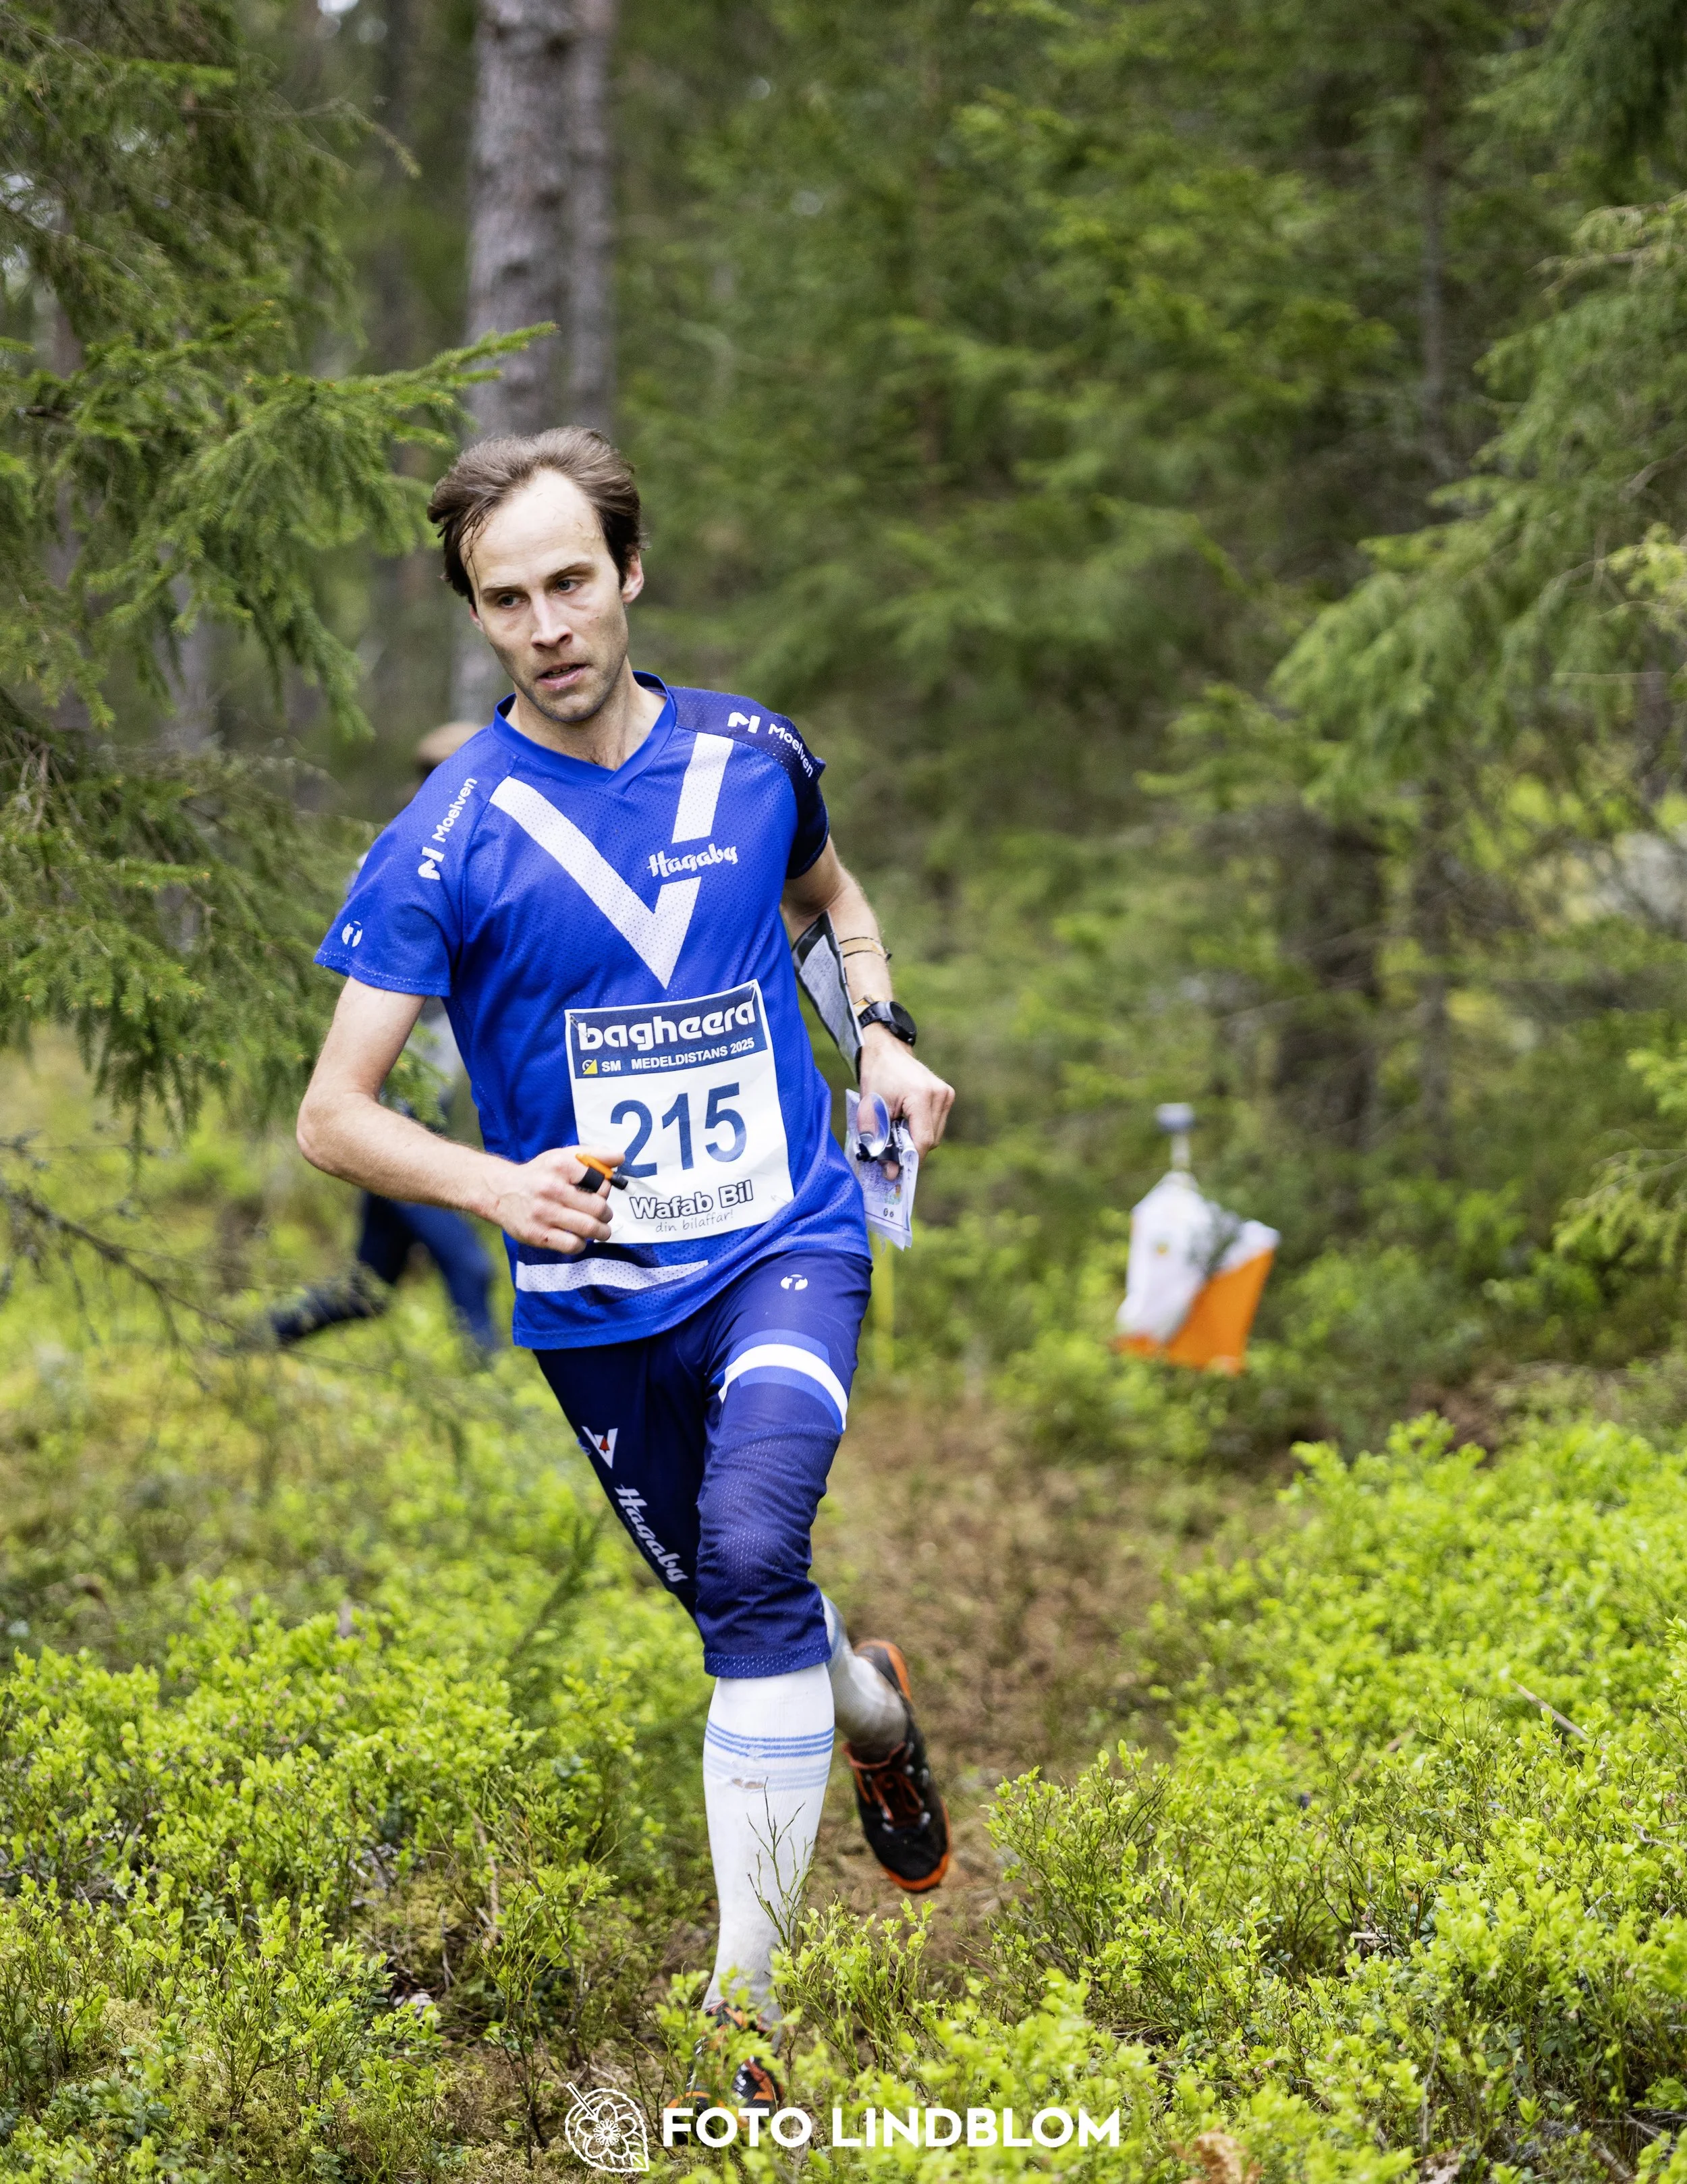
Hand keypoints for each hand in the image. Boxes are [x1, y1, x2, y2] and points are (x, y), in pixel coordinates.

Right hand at [483, 1146, 621, 1253]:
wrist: (501, 1192)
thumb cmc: (540, 1174)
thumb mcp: (562, 1156)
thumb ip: (593, 1155)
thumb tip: (620, 1157)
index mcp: (560, 1166)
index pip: (601, 1181)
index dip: (606, 1190)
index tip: (600, 1193)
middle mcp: (551, 1188)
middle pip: (598, 1207)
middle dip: (607, 1214)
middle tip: (604, 1215)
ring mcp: (544, 1213)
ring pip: (589, 1228)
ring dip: (601, 1232)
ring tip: (599, 1230)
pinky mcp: (538, 1234)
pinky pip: (572, 1245)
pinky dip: (581, 1244)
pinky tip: (578, 1237)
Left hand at [859, 1027, 952, 1158]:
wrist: (886, 1050)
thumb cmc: (876, 1076)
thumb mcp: (870, 1110)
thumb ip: (878, 1141)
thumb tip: (890, 1174)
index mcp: (921, 1095)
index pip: (923, 1140)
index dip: (909, 1159)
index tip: (894, 1169)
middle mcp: (940, 1095)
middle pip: (931, 1140)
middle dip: (910, 1150)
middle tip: (889, 1147)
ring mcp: (946, 1094)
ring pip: (935, 1135)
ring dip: (916, 1139)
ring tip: (896, 1128)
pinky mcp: (947, 1095)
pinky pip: (936, 1125)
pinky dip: (921, 1129)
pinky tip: (906, 1120)